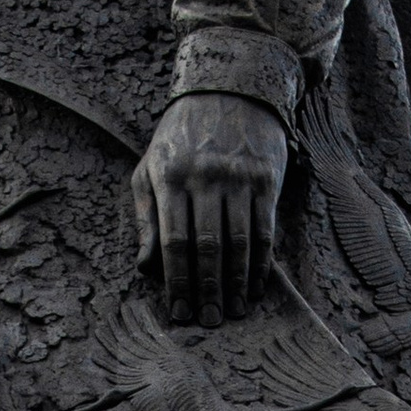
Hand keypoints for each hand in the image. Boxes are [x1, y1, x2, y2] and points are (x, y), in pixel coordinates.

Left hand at [131, 94, 288, 328]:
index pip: (173, 242)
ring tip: (233, 311)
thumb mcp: (151, 168)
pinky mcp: (265, 179)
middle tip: (208, 322)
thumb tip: (144, 268)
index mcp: (170, 178)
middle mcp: (205, 178)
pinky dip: (261, 263)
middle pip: (207, 247)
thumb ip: (145, 218)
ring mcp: (238, 178)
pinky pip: (265, 230)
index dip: (177, 282)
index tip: (179, 313)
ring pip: (239, 243)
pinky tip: (256, 286)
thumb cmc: (181, 137)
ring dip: (237, 283)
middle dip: (207, 290)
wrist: (230, 88)